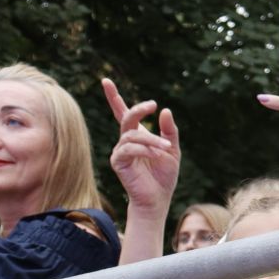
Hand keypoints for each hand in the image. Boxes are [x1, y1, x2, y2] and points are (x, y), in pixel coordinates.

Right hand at [102, 79, 181, 217]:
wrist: (158, 198)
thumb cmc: (164, 176)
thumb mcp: (172, 150)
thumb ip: (169, 131)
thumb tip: (165, 110)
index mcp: (137, 136)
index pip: (122, 113)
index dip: (114, 97)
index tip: (106, 80)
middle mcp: (126, 141)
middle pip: (126, 118)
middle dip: (138, 109)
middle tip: (152, 105)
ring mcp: (120, 151)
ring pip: (132, 135)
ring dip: (151, 140)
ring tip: (166, 149)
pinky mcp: (117, 162)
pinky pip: (128, 149)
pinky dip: (144, 150)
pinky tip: (156, 156)